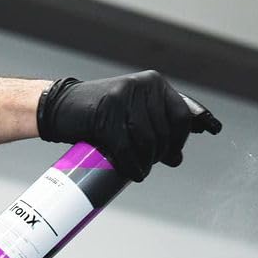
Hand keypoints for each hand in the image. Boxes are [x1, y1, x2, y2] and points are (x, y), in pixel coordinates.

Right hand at [37, 71, 218, 182]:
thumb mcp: (133, 113)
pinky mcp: (107, 114)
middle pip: (166, 133)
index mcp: (154, 84)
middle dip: (161, 154)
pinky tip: (134, 173)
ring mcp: (124, 98)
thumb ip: (156, 125)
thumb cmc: (101, 116)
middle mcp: (143, 86)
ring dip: (147, 163)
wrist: (61, 108)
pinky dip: (133, 166)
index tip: (195, 143)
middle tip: (150, 164)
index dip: (183, 137)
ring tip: (141, 169)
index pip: (181, 116)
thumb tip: (178, 156)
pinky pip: (128, 148)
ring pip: (149, 142)